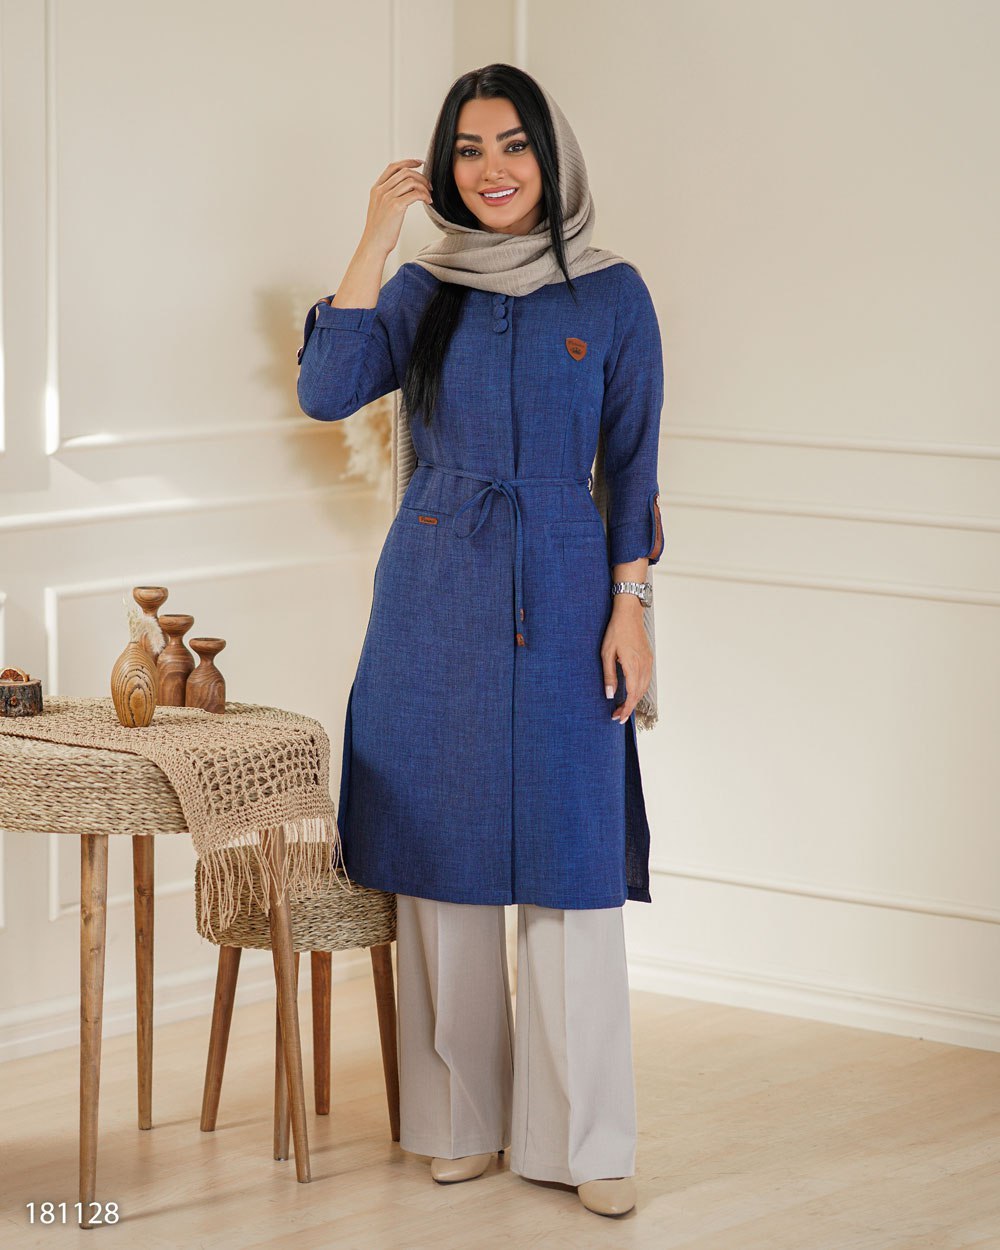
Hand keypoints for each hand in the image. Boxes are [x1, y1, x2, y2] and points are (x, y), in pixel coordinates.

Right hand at [361, 158, 432, 256]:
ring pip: (411, 181)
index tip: (419, 163)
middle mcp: (381, 190)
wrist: (373, 245)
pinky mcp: (396, 207)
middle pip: (405, 172)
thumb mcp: (380, 209)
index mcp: (376, 189)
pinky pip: (415, 194)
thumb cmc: (379, 232)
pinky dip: (424, 195)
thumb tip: (404, 191)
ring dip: (424, 186)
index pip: (393, 167)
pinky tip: (428, 201)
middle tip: (429, 185)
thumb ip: (388, 196)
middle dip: (420, 176)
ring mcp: (387, 198)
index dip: (408, 162)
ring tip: (429, 195)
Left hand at [601, 596, 651, 724]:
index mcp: (632, 665)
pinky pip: (646, 679)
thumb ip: (609, 675)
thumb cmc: (616, 631)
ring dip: (635, 699)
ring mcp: (648, 662)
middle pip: (639, 694)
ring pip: (644, 688)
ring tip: (623, 707)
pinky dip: (640, 690)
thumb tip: (610, 695)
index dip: (626, 709)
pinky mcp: (648, 658)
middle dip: (629, 707)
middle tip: (617, 716)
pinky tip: (632, 692)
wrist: (629, 613)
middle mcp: (644, 665)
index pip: (632, 694)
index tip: (619, 718)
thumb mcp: (606, 653)